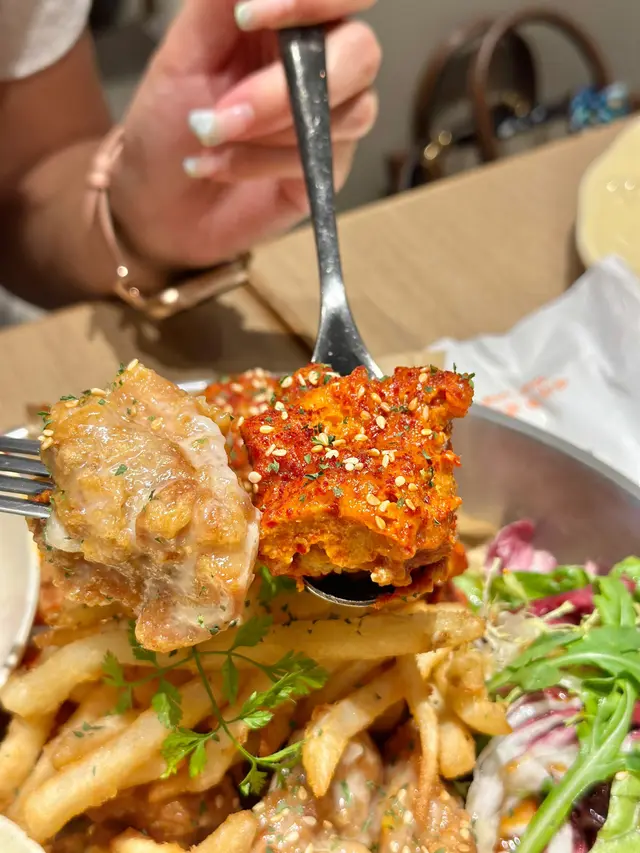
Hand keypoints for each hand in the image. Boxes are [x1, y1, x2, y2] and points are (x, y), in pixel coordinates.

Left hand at [111, 0, 380, 270]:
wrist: (158, 202)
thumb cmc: (167, 124)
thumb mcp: (182, 53)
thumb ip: (220, 4)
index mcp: (291, 22)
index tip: (246, 16)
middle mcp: (323, 64)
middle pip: (362, 51)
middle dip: (284, 86)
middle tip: (225, 111)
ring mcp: (331, 119)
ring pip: (350, 111)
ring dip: (270, 127)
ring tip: (210, 138)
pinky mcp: (327, 170)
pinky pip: (318, 159)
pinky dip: (261, 162)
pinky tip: (219, 167)